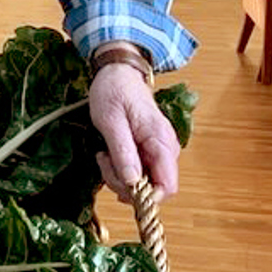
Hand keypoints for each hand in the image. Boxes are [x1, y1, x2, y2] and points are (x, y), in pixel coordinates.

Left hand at [88, 47, 179, 203]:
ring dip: (119, 178)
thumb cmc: (114, 91)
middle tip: (104, 162)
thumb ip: (123, 152)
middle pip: (153, 189)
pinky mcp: (150, 152)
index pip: (167, 187)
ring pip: (144, 184)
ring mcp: (159, 152)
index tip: (120, 187)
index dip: (145, 198)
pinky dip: (121, 171)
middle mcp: (166, 149)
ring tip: (105, 155)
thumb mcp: (111, 121)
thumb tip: (133, 183)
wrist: (118, 73)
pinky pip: (139, 173)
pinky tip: (110, 155)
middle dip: (125, 186)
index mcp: (161, 141)